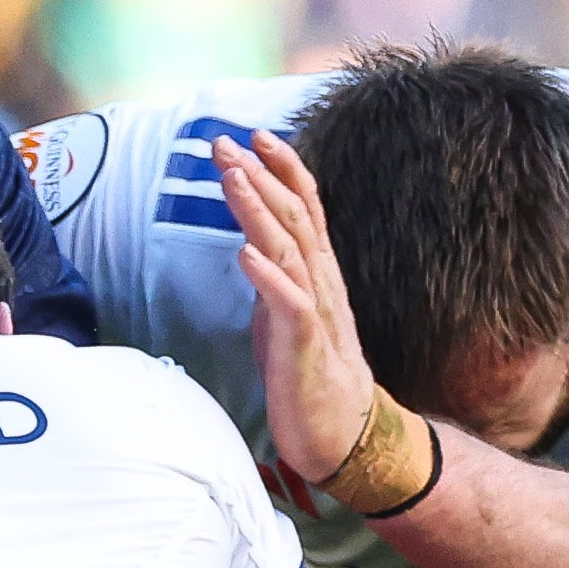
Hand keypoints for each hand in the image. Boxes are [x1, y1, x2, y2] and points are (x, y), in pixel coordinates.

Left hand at [216, 133, 392, 492]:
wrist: (343, 433)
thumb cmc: (309, 371)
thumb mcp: (284, 310)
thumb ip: (274, 274)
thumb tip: (250, 242)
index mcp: (317, 272)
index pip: (305, 207)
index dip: (283, 168)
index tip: (254, 134)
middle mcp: (321, 282)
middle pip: (294, 217)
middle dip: (260, 175)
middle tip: (224, 141)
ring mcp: (316, 312)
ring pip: (290, 250)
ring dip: (259, 211)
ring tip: (233, 177)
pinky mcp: (306, 346)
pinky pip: (289, 306)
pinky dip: (268, 278)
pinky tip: (245, 254)